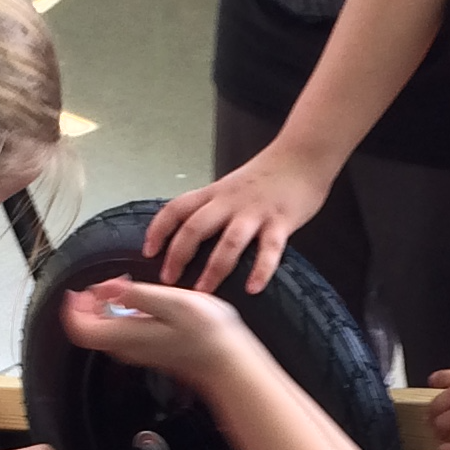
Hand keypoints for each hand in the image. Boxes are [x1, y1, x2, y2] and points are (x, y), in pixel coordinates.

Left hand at [60, 279, 248, 382]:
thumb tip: (106, 288)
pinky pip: (119, 333)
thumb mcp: (173, 302)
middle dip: (85, 306)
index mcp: (126, 335)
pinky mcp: (148, 350)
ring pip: (103, 332)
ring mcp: (137, 351)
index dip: (72, 307)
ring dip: (101, 309)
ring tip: (114, 290)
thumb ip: (136, 295)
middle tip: (98, 285)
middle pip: (88, 331)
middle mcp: (126, 348)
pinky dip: (117, 316)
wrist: (228, 363)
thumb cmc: (208, 334)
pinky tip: (133, 303)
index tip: (78, 290)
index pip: (80, 329)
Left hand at [143, 149, 333, 292]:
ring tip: (204, 293)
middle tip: (168, 282)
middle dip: (178, 256)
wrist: (302, 156)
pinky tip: (253, 288)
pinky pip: (270, 249)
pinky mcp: (281, 221)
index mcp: (215, 194)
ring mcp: (255, 212)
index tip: (147, 252)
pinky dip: (261, 270)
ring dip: (214, 269)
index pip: (177, 208)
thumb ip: (213, 209)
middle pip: (195, 227)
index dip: (158, 230)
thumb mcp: (231, 188)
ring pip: (229, 242)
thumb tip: (191, 238)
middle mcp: (230, 202)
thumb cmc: (268, 176)